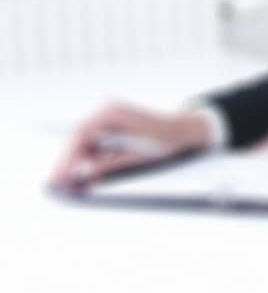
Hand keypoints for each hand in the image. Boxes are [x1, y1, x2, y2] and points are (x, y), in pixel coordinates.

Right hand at [50, 102, 210, 188]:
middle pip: (79, 137)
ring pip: (85, 141)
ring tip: (75, 179)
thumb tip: (85, 174)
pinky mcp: (111, 126)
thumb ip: (109, 165)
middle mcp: (108, 111)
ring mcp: (108, 117)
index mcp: (113, 112)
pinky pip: (95, 143)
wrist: (183, 130)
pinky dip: (93, 157)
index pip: (82, 132)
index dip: (68, 155)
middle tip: (59, 181)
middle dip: (70, 160)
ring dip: (81, 160)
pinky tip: (94, 169)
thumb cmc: (165, 140)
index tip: (60, 172)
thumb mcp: (136, 156)